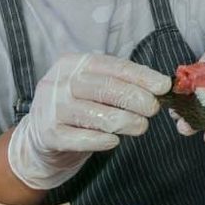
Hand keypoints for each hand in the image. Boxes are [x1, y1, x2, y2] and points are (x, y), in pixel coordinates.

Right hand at [8, 53, 169, 189]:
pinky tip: (114, 140)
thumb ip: (122, 83)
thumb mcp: (95, 86)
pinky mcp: (48, 134)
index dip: (142, 77)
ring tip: (141, 127)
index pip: (114, 67)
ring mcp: (51, 108)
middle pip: (105, 88)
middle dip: (135, 98)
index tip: (164, 86)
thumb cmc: (78, 106)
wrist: (40, 136)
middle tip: (154, 109)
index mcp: (75, 63)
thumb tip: (160, 87)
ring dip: (124, 121)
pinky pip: (79, 138)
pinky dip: (100, 139)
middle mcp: (59, 82)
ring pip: (95, 114)